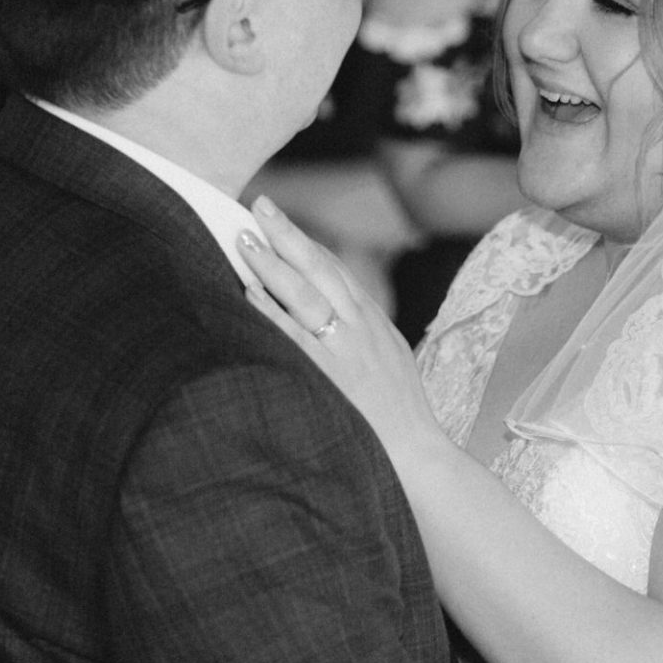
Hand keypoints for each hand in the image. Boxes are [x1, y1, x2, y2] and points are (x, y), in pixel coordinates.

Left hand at [239, 196, 447, 466]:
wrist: (418, 457)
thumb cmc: (401, 419)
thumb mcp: (390, 364)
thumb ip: (363, 339)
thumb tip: (332, 323)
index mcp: (375, 324)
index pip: (337, 272)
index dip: (306, 244)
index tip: (280, 222)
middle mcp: (361, 329)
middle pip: (321, 269)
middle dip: (288, 235)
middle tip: (259, 205)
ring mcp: (346, 351)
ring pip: (306, 294)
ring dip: (272, 264)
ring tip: (243, 239)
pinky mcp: (330, 376)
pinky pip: (293, 335)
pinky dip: (270, 310)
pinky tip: (248, 292)